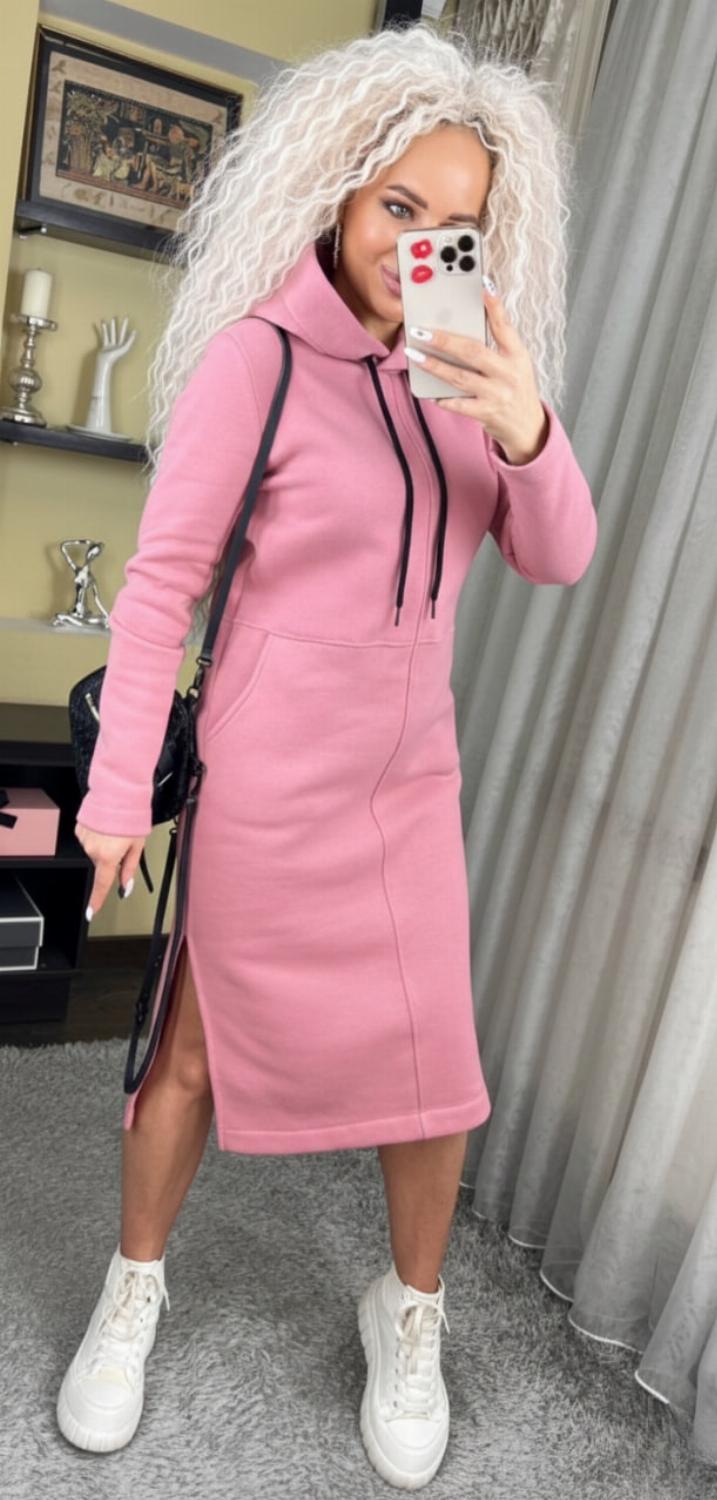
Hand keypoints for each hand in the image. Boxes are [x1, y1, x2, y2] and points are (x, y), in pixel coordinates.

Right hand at [74, 822, 145, 916]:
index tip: (91, 912)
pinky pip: (89, 839)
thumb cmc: (131, 816)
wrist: (117, 792)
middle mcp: (93, 849)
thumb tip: (126, 885)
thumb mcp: (137, 845)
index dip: (97, 900)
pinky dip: (97, 835)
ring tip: (114, 829)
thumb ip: (130, 867)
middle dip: (112, 857)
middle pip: (102, 864)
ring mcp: (84, 839)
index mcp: (109, 856)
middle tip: (123, 842)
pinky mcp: (79, 829)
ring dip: (105, 845)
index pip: (102, 884)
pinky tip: (104, 825)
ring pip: (95, 851)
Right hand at [93, 316, 136, 366]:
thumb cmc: (115, 356)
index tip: (127, 322)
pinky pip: (103, 336)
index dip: (126, 329)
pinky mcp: (104, 346)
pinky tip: (101, 325)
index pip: (125, 335)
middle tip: (116, 317)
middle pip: (118, 333)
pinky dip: (102, 330)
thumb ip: (130, 340)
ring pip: (110, 334)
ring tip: (109, 319)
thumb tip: (135, 331)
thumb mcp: (124, 348)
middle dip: (117, 326)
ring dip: (110, 327)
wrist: (105, 361)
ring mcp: (110, 346)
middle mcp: (117, 346)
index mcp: (122, 346)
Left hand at [405, 286, 548, 463]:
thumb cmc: (515, 388)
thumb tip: (464, 323)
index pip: (505, 326)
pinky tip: (428, 391)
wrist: (527, 426)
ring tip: (414, 355)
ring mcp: (497, 394)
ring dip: (434, 366)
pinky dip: (442, 398)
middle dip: (444, 340)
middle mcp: (509, 373)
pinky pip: (458, 405)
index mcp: (517, 355)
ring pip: (460, 378)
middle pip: (474, 352)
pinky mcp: (487, 413)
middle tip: (421, 331)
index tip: (482, 284)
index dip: (494, 305)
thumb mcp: (516, 362)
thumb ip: (496, 344)